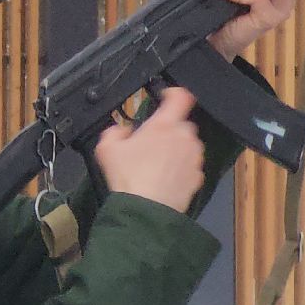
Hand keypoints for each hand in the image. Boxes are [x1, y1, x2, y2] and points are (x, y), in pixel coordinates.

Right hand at [92, 87, 204, 213]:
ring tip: (154, 165)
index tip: (165, 97)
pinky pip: (190, 166)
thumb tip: (121, 131)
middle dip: (168, 131)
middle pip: (181, 124)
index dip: (173, 92)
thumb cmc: (129, 179)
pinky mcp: (197, 177)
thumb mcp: (106, 149)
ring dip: (175, 150)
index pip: (179, 96)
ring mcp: (193, 158)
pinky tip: (163, 179)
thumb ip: (115, 131)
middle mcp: (184, 138)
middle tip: (149, 144)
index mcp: (164, 125)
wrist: (145, 211)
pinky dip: (180, 169)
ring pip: (187, 146)